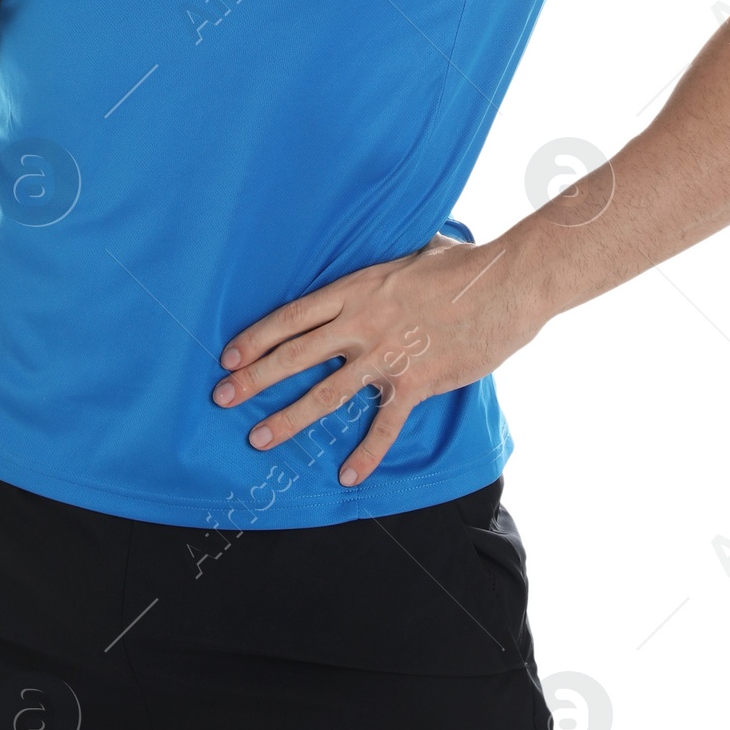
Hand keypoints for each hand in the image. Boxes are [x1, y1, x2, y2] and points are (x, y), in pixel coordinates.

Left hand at [211, 231, 547, 487]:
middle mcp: (364, 323)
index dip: (257, 338)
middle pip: (296, 356)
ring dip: (290, 419)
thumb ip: (384, 271)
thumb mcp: (411, 254)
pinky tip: (348, 475)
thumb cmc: (462, 265)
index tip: (228, 357)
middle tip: (222, 399)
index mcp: (357, 289)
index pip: (293, 317)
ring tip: (259, 439)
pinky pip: (384, 425)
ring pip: (327, 393)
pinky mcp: (417, 382)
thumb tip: (378, 267)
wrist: (507, 284)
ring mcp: (388, 355)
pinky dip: (366, 453)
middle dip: (254, 380)